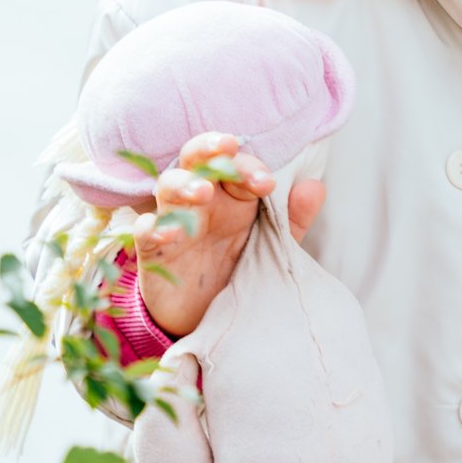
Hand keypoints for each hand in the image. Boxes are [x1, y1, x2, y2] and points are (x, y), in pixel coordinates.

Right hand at [130, 131, 327, 336]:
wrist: (204, 317)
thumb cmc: (236, 270)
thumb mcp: (271, 248)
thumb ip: (293, 220)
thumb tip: (316, 186)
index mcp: (231, 195)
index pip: (236, 165)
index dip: (250, 167)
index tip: (267, 184)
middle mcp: (201, 202)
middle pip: (196, 159)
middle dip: (209, 148)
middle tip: (226, 145)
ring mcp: (174, 222)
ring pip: (168, 187)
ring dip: (184, 184)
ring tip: (202, 192)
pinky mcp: (153, 251)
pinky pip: (145, 231)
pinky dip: (152, 227)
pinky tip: (167, 231)